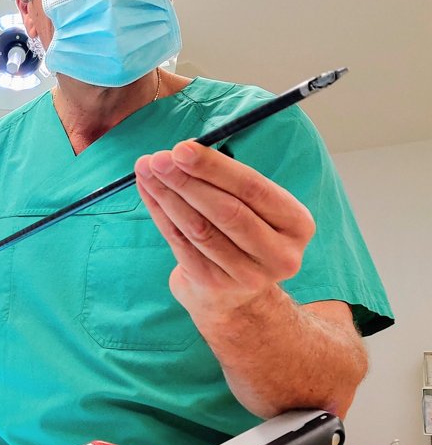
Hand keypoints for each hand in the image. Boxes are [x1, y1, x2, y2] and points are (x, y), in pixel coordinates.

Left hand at [134, 141, 315, 322]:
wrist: (238, 295)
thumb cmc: (243, 233)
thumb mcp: (253, 208)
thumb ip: (227, 182)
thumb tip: (184, 152)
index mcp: (296, 225)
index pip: (253, 189)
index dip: (215, 168)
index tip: (182, 149)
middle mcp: (279, 254)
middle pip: (226, 211)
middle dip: (187, 181)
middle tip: (158, 159)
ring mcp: (247, 275)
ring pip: (200, 229)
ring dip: (168, 196)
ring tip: (147, 171)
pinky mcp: (214, 285)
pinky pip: (181, 244)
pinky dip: (161, 214)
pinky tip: (149, 193)